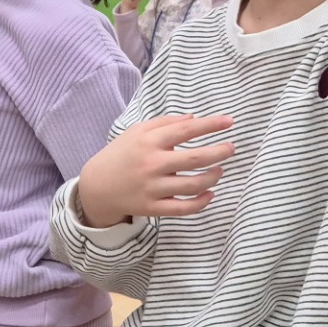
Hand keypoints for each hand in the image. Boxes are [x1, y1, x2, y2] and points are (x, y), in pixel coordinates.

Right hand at [75, 114, 234, 228]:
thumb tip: (194, 118)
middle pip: (195, 158)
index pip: (186, 130)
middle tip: (231, 148)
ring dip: (212, 177)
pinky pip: (183, 208)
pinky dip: (201, 202)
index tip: (229, 121)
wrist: (97, 186)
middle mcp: (152, 164)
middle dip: (219, 152)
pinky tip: (210, 194)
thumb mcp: (137, 132)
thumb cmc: (121, 154)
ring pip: (192, 185)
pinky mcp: (152, 208)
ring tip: (219, 171)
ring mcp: (153, 188)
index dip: (210, 125)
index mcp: (149, 142)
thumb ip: (165, 123)